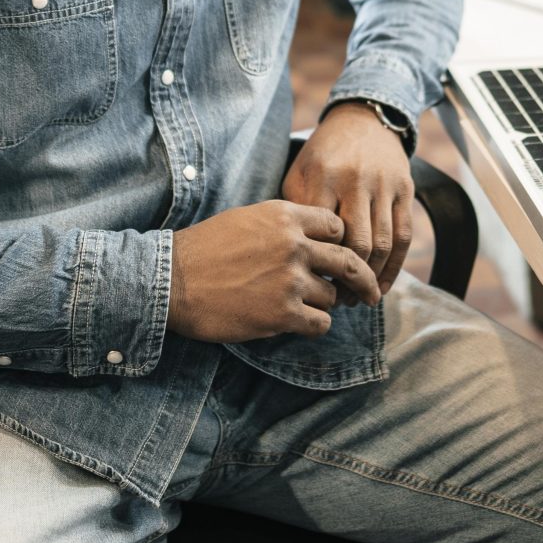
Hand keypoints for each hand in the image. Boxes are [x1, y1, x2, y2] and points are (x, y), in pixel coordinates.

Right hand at [168, 200, 379, 341]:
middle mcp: (294, 245)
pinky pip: (319, 323)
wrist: (171, 281)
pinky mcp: (282, 314)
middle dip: (364, 279)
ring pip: (331, 297)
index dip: (340, 243)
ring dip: (323, 305)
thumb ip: (284, 225)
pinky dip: (315, 326)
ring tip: (302, 308)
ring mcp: (290, 280)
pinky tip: (301, 325)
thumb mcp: (247, 219)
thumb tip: (313, 240)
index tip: (339, 257)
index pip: (336, 226)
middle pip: (349, 262)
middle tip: (371, 293)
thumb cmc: (204, 250)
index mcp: (285, 216)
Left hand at [282, 104, 413, 294]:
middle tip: (337, 301)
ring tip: (357, 298)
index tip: (310, 286)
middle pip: (355, 243)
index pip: (321, 233)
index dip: (317, 266)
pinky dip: (394, 267)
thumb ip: (296, 210)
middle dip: (347, 279)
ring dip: (371, 278)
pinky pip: (403, 236)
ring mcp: (385, 185)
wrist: (363, 121)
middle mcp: (356, 180)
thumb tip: (293, 259)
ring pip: (382, 244)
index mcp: (324, 176)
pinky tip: (381, 286)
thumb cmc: (323, 155)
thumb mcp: (300, 173)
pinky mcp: (406, 190)